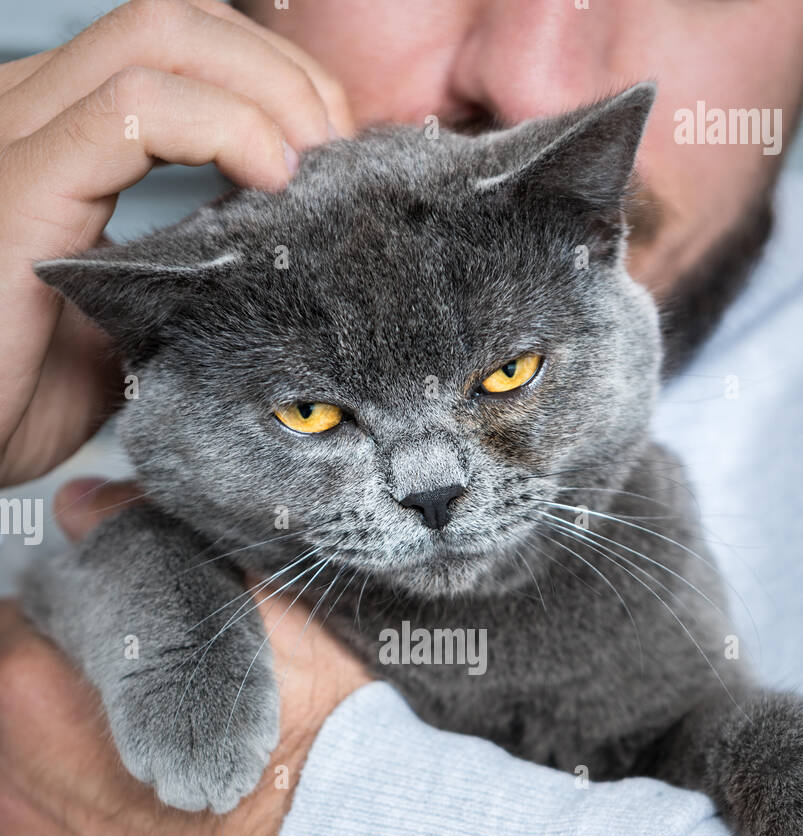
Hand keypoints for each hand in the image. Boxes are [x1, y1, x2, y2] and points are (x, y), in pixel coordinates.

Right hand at [0, 0, 352, 485]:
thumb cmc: (20, 396)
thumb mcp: (128, 316)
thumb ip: (188, 263)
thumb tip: (276, 250)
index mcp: (57, 134)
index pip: (180, 48)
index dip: (271, 81)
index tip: (330, 160)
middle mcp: (31, 111)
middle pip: (182, 21)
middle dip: (284, 74)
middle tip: (337, 159)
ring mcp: (19, 136)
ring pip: (162, 35)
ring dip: (268, 89)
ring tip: (313, 167)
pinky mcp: (21, 183)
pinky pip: (133, 108)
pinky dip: (224, 125)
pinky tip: (271, 178)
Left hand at [0, 480, 370, 835]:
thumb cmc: (326, 768)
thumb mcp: (267, 625)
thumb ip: (159, 550)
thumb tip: (88, 508)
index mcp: (34, 693)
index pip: (7, 638)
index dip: (61, 645)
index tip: (105, 666)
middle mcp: (4, 791)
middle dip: (44, 725)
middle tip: (121, 744)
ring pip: (3, 813)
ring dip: (40, 802)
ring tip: (121, 812)